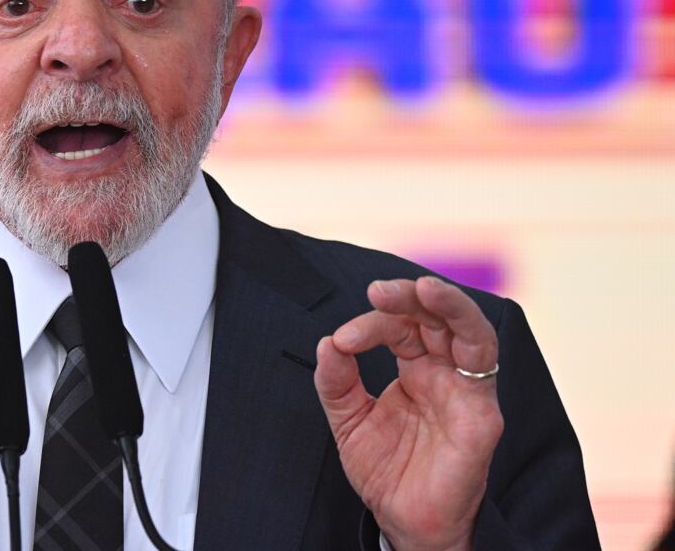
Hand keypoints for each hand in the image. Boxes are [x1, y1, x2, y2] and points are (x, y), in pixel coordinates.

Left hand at [314, 276, 502, 550]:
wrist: (405, 523)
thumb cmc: (387, 473)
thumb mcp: (348, 420)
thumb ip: (337, 382)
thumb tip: (327, 342)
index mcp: (417, 371)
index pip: (401, 327)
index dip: (372, 323)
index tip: (342, 341)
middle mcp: (445, 374)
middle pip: (436, 316)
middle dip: (408, 296)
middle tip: (377, 291)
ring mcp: (466, 391)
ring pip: (470, 328)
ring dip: (447, 302)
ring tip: (421, 288)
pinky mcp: (481, 413)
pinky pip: (483, 364)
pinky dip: (465, 331)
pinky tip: (441, 317)